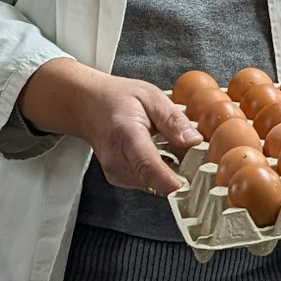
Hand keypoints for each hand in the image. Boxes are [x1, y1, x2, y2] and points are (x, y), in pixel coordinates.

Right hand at [17, 57, 199, 194]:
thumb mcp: (150, 96)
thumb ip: (172, 118)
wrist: (86, 106)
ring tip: (165, 145)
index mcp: (126, 133)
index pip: (146, 165)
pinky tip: (154, 152)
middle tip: (188, 152)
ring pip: (151, 184)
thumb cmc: (117, 98)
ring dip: (167, 171)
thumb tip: (194, 140)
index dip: (167, 180)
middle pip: (153, 180)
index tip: (185, 185)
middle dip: (176, 172)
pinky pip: (145, 182)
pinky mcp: (118, 179)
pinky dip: (156, 171)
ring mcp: (114, 171)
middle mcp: (116, 158)